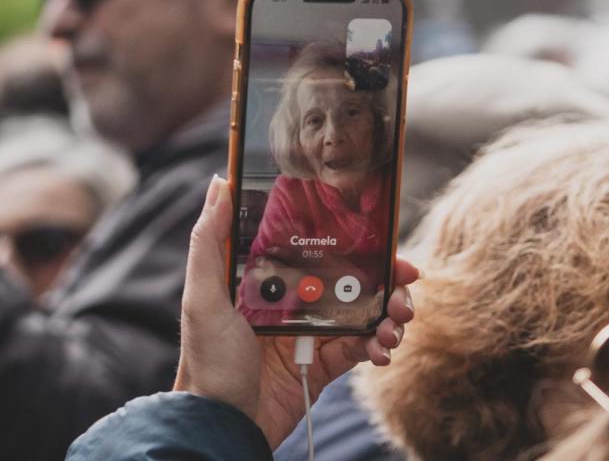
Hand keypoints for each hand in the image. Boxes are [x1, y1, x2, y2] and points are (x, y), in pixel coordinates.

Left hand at [173, 175, 417, 448]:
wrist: (221, 426)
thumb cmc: (206, 363)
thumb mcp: (201, 298)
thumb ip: (209, 242)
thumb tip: (219, 183)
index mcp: (271, 279)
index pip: (320, 248)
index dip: (355, 239)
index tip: (384, 235)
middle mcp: (295, 301)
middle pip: (351, 278)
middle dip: (386, 278)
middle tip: (406, 283)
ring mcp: (312, 333)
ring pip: (364, 312)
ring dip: (390, 313)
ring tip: (397, 324)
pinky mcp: (323, 365)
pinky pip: (360, 348)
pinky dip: (379, 347)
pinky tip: (382, 350)